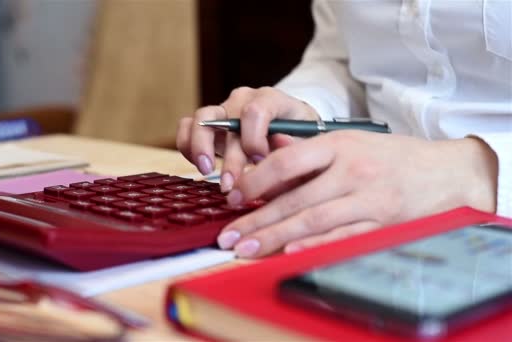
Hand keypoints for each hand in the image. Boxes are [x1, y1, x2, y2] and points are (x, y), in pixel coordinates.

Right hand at [176, 86, 319, 191]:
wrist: (289, 132)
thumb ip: (295, 144)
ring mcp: (223, 109)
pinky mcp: (208, 123)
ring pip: (200, 120)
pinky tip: (200, 166)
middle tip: (230, 184)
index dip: (254, 139)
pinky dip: (188, 146)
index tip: (261, 162)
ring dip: (200, 148)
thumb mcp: (307, 141)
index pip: (255, 111)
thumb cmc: (300, 138)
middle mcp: (244, 100)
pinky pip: (187, 128)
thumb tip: (280, 143)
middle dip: (227, 156)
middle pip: (225, 120)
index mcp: (271, 99)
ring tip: (206, 171)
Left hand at [217, 131, 497, 257]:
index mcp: (339, 144)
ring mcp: (369, 199)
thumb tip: (268, 150)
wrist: (445, 171)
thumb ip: (308, 148)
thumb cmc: (390, 156)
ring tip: (247, 249)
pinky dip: (315, 246)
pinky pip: (343, 237)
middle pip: (296, 199)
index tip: (235, 197)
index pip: (287, 162)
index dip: (256, 181)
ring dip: (276, 238)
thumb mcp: (350, 140)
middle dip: (257, 220)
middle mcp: (352, 171)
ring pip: (314, 221)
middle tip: (229, 237)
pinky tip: (289, 253)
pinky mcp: (383, 224)